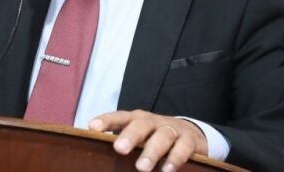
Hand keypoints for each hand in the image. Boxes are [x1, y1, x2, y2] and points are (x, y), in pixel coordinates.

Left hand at [89, 110, 206, 171]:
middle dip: (130, 136)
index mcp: (136, 119)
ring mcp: (172, 129)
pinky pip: (182, 148)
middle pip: (140, 125)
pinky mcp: (189, 140)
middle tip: (119, 149)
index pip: (119, 117)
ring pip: (162, 136)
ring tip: (141, 168)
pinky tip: (166, 170)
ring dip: (151, 151)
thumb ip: (121, 141)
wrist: (191, 134)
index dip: (106, 121)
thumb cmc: (154, 137)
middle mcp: (153, 121)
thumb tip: (95, 155)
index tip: (92, 127)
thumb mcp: (138, 137)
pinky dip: (174, 159)